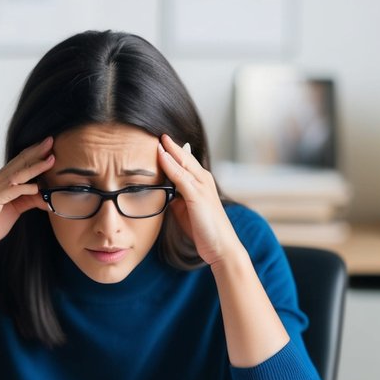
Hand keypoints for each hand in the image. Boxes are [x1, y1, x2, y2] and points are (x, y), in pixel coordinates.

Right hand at [0, 137, 53, 267]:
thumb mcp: (11, 212)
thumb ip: (25, 201)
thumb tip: (43, 195)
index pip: (16, 164)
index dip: (31, 154)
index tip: (47, 146)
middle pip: (16, 164)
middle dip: (35, 152)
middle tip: (51, 141)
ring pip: (16, 175)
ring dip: (35, 166)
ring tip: (51, 159)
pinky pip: (11, 191)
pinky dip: (25, 188)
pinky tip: (37, 188)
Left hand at [158, 135, 240, 265]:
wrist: (221, 246)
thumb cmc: (204, 230)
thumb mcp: (186, 212)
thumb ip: (176, 200)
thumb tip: (164, 193)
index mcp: (202, 183)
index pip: (185, 162)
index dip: (173, 152)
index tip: (161, 142)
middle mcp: (204, 180)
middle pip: (185, 157)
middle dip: (172, 145)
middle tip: (158, 133)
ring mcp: (202, 186)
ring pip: (183, 163)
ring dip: (170, 150)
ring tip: (158, 138)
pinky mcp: (198, 196)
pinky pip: (181, 176)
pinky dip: (170, 165)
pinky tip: (161, 156)